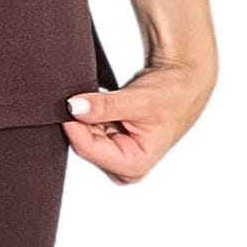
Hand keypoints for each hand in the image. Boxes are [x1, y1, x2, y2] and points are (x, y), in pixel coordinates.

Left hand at [62, 56, 215, 183]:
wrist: (181, 82)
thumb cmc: (171, 95)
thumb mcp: (137, 99)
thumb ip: (104, 106)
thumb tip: (73, 107)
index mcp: (135, 164)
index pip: (90, 150)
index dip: (74, 126)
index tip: (65, 104)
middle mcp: (125, 164)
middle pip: (86, 145)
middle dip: (80, 121)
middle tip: (80, 96)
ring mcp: (118, 153)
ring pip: (85, 135)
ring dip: (84, 116)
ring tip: (95, 97)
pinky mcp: (112, 140)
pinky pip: (90, 127)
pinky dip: (89, 113)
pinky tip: (96, 102)